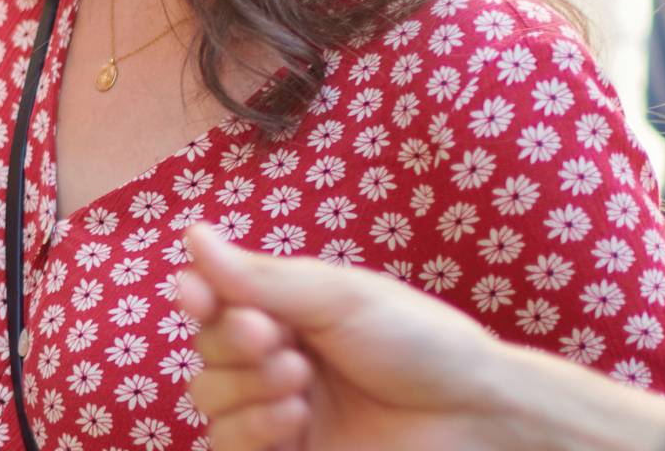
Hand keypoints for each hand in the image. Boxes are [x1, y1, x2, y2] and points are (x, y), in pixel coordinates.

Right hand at [175, 224, 528, 450]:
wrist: (473, 415)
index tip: (195, 296)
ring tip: (298, 384)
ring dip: (244, 389)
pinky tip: (292, 417)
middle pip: (207, 352)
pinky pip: (228, 446)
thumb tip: (192, 235)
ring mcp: (278, 412)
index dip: (197, 297)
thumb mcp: (340, 297)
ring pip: (211, 401)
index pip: (214, 301)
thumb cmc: (420, 342)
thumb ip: (261, 277)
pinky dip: (249, 429)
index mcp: (287, 313)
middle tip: (275, 342)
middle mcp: (275, 360)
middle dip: (232, 345)